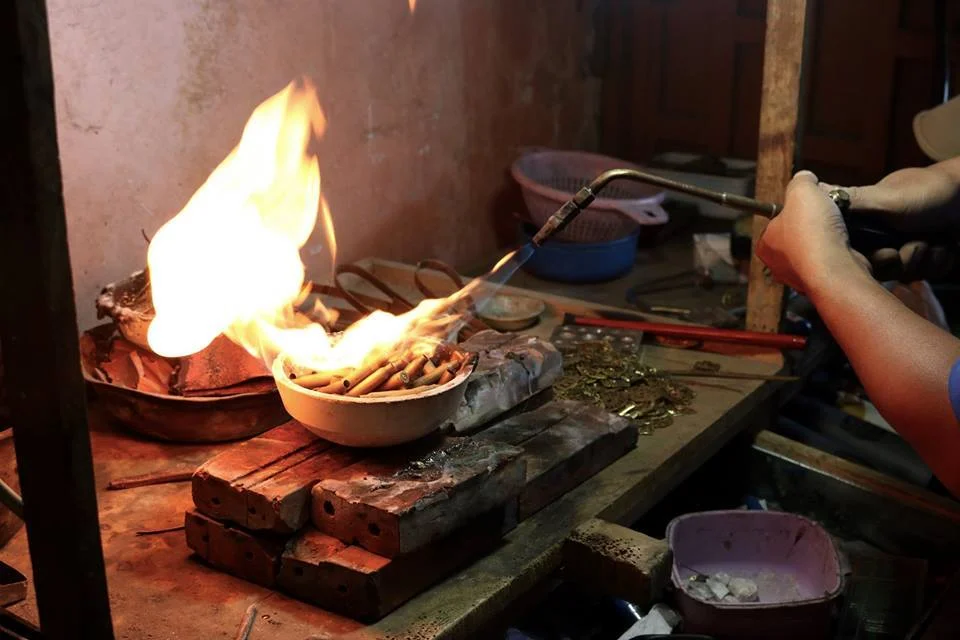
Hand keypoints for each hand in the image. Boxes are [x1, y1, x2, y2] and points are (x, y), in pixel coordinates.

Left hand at [756, 171, 867, 293]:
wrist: (836, 269)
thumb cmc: (812, 232)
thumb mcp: (802, 190)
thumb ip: (801, 181)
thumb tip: (805, 178)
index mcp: (766, 244)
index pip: (777, 222)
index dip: (795, 209)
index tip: (810, 204)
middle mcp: (779, 265)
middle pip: (799, 235)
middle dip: (815, 224)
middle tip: (828, 214)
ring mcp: (800, 277)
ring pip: (817, 250)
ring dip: (830, 238)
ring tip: (840, 228)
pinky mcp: (823, 284)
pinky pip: (832, 263)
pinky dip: (841, 253)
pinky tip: (847, 245)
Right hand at [818, 167, 957, 280]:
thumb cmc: (927, 192)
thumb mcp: (886, 197)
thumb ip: (851, 203)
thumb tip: (811, 196)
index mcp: (861, 223)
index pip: (845, 252)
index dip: (864, 259)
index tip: (882, 253)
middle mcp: (876, 238)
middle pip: (875, 269)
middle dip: (901, 259)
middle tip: (913, 244)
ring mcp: (900, 249)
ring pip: (902, 274)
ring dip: (924, 258)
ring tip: (934, 238)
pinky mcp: (922, 259)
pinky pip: (925, 274)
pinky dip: (939, 260)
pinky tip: (944, 243)